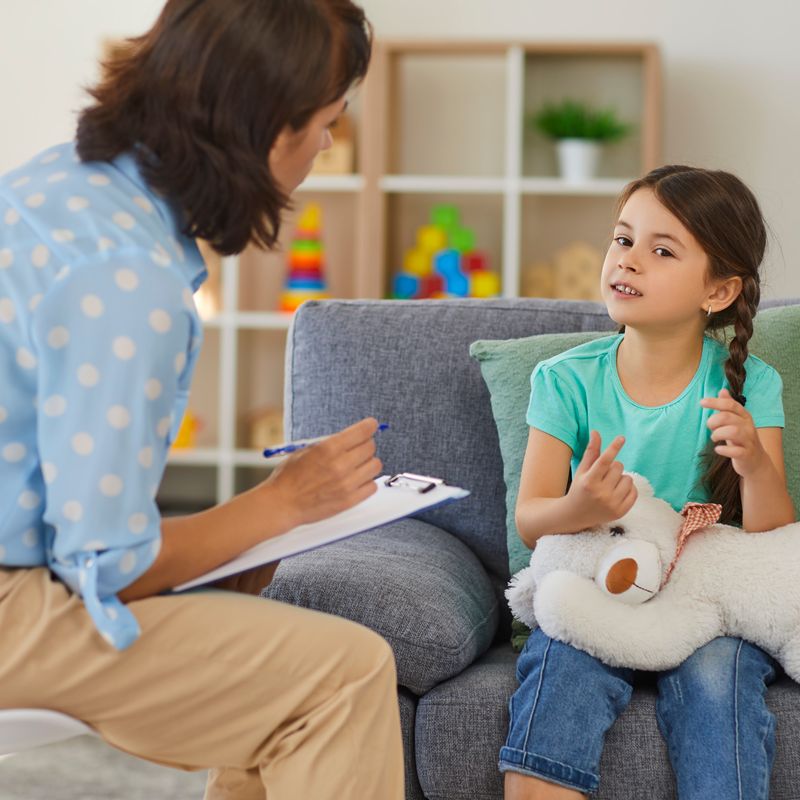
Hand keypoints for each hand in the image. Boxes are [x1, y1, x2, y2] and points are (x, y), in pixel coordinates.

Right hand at [258, 417, 382, 528]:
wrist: (282, 504)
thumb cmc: (289, 477)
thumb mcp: (305, 451)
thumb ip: (329, 444)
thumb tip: (350, 438)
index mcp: (328, 449)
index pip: (362, 432)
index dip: (369, 426)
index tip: (371, 425)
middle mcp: (340, 465)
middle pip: (370, 447)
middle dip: (366, 445)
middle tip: (358, 449)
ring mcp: (346, 484)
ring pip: (375, 466)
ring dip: (368, 463)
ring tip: (357, 466)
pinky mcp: (349, 500)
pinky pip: (372, 486)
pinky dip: (367, 482)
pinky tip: (357, 481)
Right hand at [565, 431, 637, 527]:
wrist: (576, 515)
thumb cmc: (579, 488)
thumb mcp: (582, 470)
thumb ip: (591, 452)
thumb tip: (596, 432)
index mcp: (589, 481)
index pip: (604, 461)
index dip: (613, 448)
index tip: (621, 438)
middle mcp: (601, 493)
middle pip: (618, 467)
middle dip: (613, 467)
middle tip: (604, 475)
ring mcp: (612, 504)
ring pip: (628, 478)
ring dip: (621, 478)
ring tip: (610, 484)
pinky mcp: (621, 512)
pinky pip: (634, 492)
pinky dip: (628, 488)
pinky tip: (618, 491)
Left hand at [700, 388, 766, 476]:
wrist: (756, 461)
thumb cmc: (741, 439)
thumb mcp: (736, 421)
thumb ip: (728, 407)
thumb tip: (722, 390)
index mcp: (744, 416)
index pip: (731, 404)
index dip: (716, 402)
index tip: (702, 402)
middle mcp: (748, 427)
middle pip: (728, 417)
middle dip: (713, 421)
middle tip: (711, 428)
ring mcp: (749, 441)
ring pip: (733, 431)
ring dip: (718, 434)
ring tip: (714, 438)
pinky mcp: (747, 454)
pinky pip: (736, 451)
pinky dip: (724, 450)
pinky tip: (718, 449)